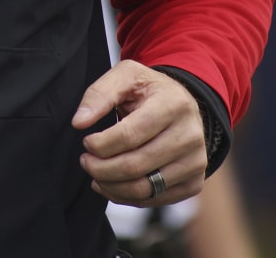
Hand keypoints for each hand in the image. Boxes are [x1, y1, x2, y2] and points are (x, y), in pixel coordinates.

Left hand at [70, 60, 205, 207]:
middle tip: (86, 161)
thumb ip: (99, 94)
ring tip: (95, 173)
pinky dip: (126, 197)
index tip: (87, 141)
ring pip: (144, 188)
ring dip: (110, 185)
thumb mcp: (126, 76)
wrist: (181, 105)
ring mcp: (196, 162)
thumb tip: (79, 122)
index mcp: (174, 104)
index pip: (130, 135)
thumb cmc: (149, 90)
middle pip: (135, 165)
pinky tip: (112, 184)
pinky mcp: (194, 183)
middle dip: (100, 168)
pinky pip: (154, 200)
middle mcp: (190, 135)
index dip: (101, 144)